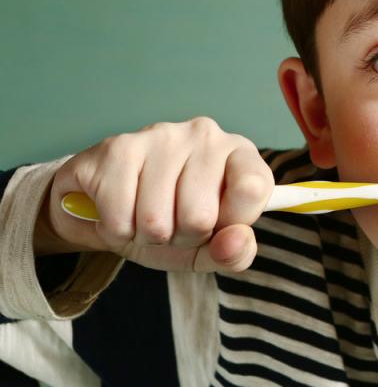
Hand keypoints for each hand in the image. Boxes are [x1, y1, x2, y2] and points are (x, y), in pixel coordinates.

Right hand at [38, 117, 272, 271]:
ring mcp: (160, 135)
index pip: (253, 188)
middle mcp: (204, 134)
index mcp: (239, 153)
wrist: (115, 210)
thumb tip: (236, 240)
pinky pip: (119, 217)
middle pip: (200, 216)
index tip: (220, 223)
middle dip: (183, 236)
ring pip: (156, 220)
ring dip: (148, 235)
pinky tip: (121, 210)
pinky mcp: (117, 148)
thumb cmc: (175, 223)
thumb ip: (236, 252)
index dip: (233, 221)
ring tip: (147, 216)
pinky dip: (117, 230)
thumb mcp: (212, 249)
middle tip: (174, 222)